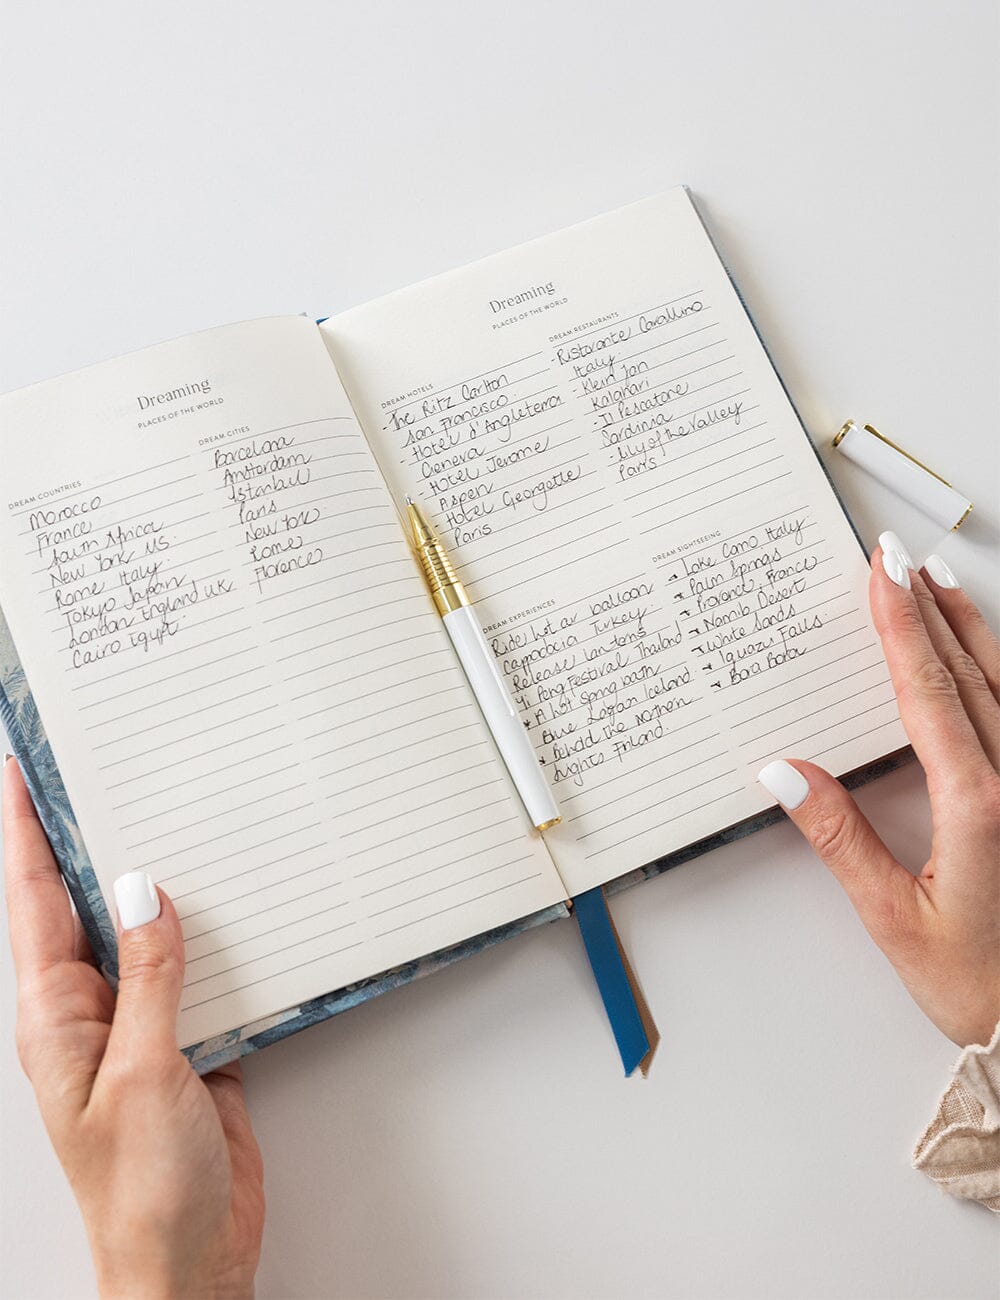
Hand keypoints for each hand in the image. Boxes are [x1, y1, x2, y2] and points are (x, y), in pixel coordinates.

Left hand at [2, 758, 264, 1299]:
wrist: (190, 1265)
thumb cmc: (144, 1193)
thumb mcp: (144, 1074)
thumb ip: (150, 978)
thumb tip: (147, 893)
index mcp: (56, 1016)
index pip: (36, 901)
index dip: (27, 832)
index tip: (24, 769)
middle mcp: (93, 1012)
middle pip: (89, 905)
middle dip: (95, 839)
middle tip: (109, 770)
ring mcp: (142, 1026)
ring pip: (150, 933)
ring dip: (164, 883)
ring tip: (177, 817)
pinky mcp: (189, 1041)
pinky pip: (198, 970)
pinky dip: (214, 934)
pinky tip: (232, 905)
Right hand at [758, 535, 999, 1047]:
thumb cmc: (980, 983)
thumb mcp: (895, 919)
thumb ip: (841, 839)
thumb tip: (786, 773)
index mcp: (979, 804)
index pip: (927, 692)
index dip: (899, 626)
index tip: (880, 574)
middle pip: (964, 672)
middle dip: (924, 607)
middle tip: (894, 555)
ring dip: (964, 626)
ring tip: (934, 580)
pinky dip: (992, 666)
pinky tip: (978, 651)